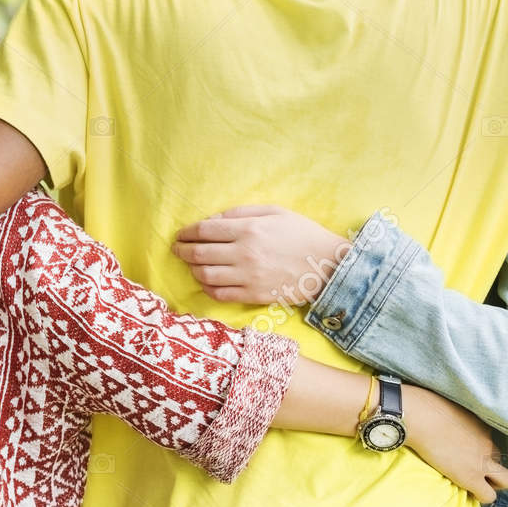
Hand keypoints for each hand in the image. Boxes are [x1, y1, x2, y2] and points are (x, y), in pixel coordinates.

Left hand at [173, 205, 349, 304]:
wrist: (329, 265)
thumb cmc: (302, 233)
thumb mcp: (273, 211)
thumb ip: (239, 213)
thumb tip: (211, 220)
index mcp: (248, 229)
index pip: (204, 231)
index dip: (186, 233)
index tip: (180, 235)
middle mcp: (244, 254)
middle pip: (199, 254)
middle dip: (183, 251)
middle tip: (178, 249)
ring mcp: (249, 277)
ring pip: (205, 276)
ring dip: (192, 270)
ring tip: (191, 265)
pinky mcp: (255, 295)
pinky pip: (220, 294)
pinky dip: (207, 288)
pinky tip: (207, 282)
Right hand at [402, 385, 507, 503]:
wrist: (420, 416)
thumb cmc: (424, 405)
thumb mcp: (446, 406)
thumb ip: (453, 415)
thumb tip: (441, 416)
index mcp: (482, 425)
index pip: (489, 441)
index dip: (480, 449)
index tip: (466, 451)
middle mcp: (486, 442)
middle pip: (501, 458)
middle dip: (492, 466)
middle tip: (473, 469)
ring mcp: (482, 461)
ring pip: (507, 480)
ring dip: (493, 483)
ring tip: (474, 484)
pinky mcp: (472, 476)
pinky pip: (488, 495)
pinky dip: (481, 496)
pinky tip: (469, 493)